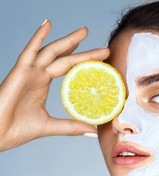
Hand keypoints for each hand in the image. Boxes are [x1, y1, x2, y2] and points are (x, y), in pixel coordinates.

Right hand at [0, 20, 109, 151]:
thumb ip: (71, 127)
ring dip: (67, 41)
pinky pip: (29, 51)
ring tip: (84, 32)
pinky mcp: (19, 72)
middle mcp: (37, 75)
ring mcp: (28, 72)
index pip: (68, 69)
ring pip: (51, 51)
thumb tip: (92, 131)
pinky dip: (38, 37)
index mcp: (43, 85)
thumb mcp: (50, 126)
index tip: (102, 62)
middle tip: (103, 48)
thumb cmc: (17, 129)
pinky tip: (47, 25)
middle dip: (82, 51)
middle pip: (63, 58)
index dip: (83, 63)